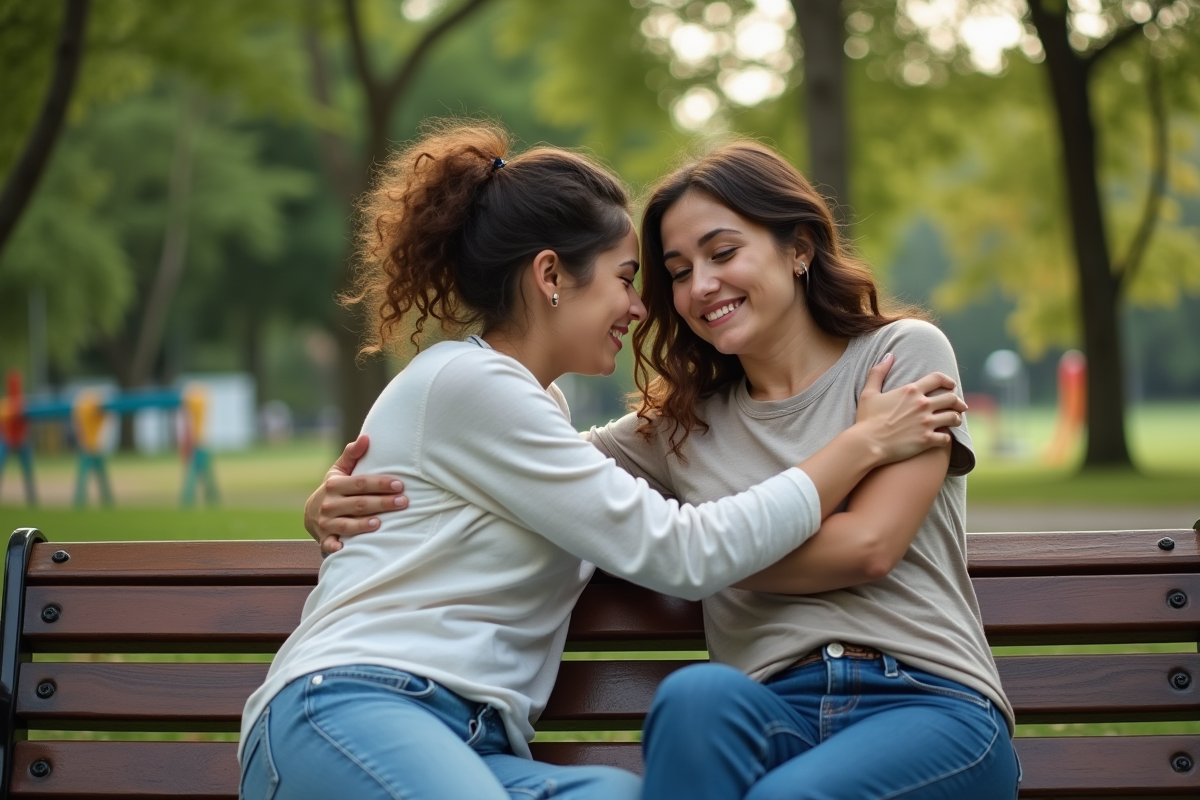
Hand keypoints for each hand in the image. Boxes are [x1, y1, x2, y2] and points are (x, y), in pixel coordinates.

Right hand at [303, 435, 408, 555]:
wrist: (311, 514)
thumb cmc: (334, 489)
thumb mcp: (339, 471)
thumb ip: (352, 454)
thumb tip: (366, 437)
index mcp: (335, 485)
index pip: (361, 483)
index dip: (380, 484)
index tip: (400, 485)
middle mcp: (329, 504)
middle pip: (359, 504)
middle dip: (382, 503)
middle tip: (403, 502)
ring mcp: (326, 522)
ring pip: (347, 524)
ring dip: (363, 524)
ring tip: (381, 523)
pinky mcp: (325, 538)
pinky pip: (329, 544)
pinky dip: (335, 547)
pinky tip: (345, 548)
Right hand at [855, 354, 966, 464]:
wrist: (867, 443)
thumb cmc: (867, 419)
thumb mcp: (869, 392)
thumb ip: (878, 372)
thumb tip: (889, 355)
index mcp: (911, 391)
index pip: (938, 378)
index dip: (948, 381)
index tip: (951, 385)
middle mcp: (922, 404)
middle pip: (951, 398)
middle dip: (958, 401)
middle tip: (960, 405)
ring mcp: (926, 423)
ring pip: (953, 417)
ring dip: (956, 418)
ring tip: (956, 420)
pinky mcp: (927, 440)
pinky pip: (946, 438)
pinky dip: (946, 437)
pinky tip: (943, 437)